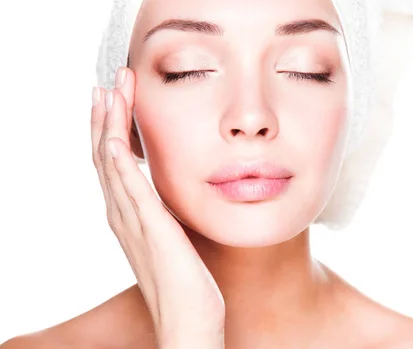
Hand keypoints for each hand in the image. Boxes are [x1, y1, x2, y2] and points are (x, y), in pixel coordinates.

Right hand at [90, 67, 224, 348]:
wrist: (189, 319)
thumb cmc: (186, 281)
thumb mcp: (175, 234)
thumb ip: (167, 212)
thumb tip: (174, 192)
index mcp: (130, 214)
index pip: (113, 161)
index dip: (111, 126)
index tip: (116, 96)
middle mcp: (124, 215)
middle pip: (105, 155)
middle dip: (106, 116)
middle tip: (110, 81)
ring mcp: (134, 223)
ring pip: (112, 165)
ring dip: (108, 127)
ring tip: (108, 93)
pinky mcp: (152, 231)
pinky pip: (131, 192)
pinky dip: (120, 165)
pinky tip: (116, 140)